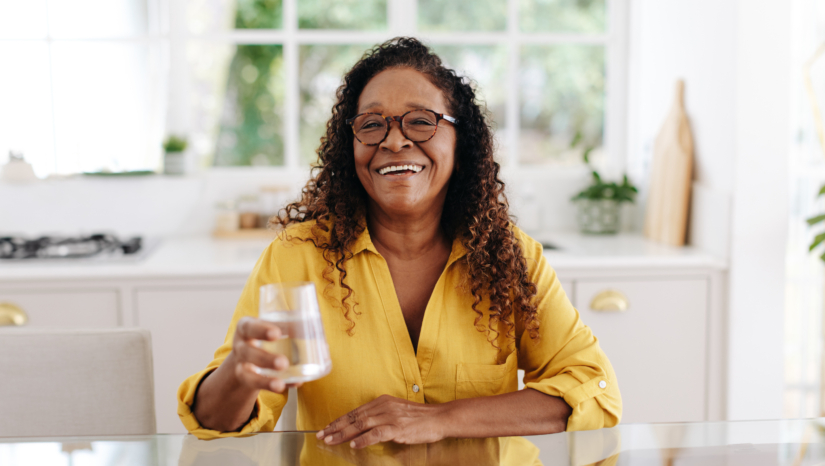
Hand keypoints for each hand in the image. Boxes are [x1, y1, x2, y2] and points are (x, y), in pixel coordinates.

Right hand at [228, 316, 302, 393]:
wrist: (245, 357)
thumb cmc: (264, 336)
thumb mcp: (270, 327)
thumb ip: (291, 330)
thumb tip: (323, 345)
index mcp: (246, 328)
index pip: (249, 327)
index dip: (261, 330)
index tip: (277, 333)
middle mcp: (240, 347)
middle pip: (247, 353)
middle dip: (265, 358)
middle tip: (283, 363)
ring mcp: (241, 366)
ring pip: (248, 375)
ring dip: (265, 381)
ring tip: (280, 384)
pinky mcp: (247, 381)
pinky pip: (258, 387)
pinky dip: (274, 387)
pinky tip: (291, 386)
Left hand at [316, 395, 448, 448]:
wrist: (439, 418)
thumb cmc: (419, 418)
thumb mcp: (397, 412)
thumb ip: (381, 417)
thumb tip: (364, 428)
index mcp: (382, 401)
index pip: (356, 411)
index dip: (340, 420)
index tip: (327, 427)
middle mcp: (384, 406)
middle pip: (354, 417)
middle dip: (336, 426)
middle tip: (321, 434)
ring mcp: (390, 416)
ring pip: (361, 424)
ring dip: (343, 433)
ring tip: (330, 439)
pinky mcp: (397, 428)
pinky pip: (376, 433)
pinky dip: (363, 439)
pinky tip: (354, 444)